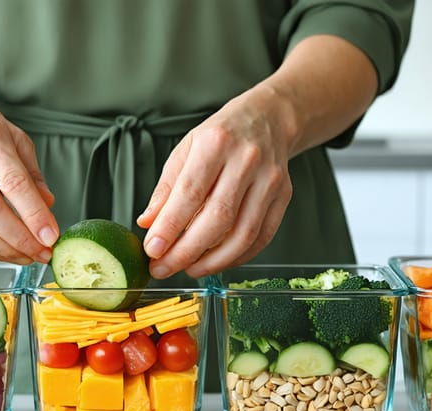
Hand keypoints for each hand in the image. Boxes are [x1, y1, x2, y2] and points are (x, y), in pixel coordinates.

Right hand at [0, 90, 58, 263]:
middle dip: (20, 239)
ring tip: (27, 255)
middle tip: (43, 253)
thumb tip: (47, 208)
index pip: (12, 183)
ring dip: (3, 250)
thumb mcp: (17, 140)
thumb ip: (33, 175)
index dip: (34, 215)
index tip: (51, 236)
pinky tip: (5, 250)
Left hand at [137, 87, 294, 278]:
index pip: (190, 192)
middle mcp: (246, 160)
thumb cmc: (222, 136)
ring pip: (243, 233)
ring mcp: (269, 180)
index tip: (152, 250)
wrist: (268, 120)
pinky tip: (216, 262)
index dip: (170, 226)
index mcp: (216, 143)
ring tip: (188, 269)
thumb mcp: (185, 150)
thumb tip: (148, 223)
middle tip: (164, 268)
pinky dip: (237, 257)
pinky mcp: (283, 197)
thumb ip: (166, 188)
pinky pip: (261, 237)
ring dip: (212, 261)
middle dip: (187, 251)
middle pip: (218, 217)